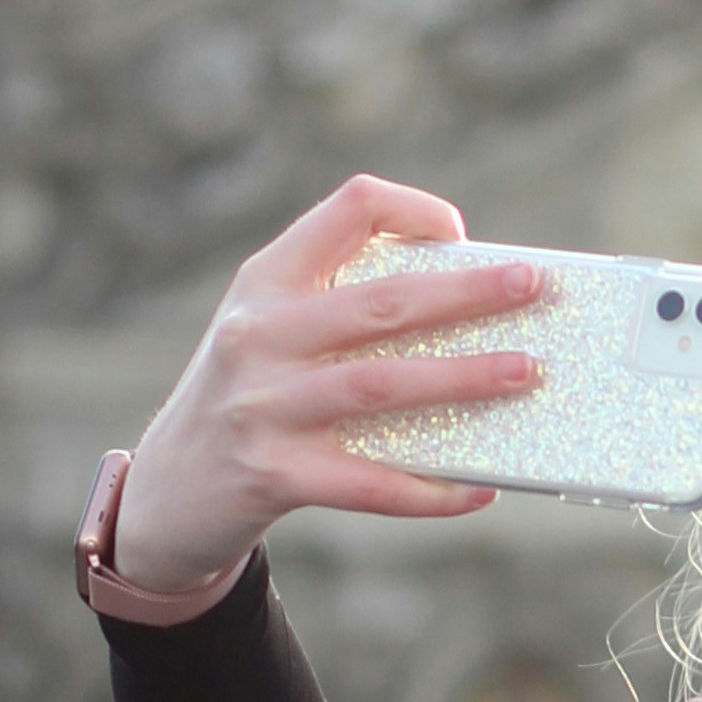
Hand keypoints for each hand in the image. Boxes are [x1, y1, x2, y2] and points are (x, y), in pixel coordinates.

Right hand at [110, 175, 547, 591]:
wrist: (166, 492)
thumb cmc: (249, 399)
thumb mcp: (270, 332)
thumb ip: (341, 308)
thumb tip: (468, 311)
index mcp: (266, 281)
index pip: (348, 209)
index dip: (413, 210)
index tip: (461, 236)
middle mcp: (259, 335)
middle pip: (382, 302)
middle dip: (468, 292)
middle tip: (534, 285)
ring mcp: (263, 406)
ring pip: (381, 385)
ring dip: (463, 378)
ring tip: (526, 372)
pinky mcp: (271, 476)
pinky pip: (368, 483)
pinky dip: (428, 489)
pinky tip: (478, 490)